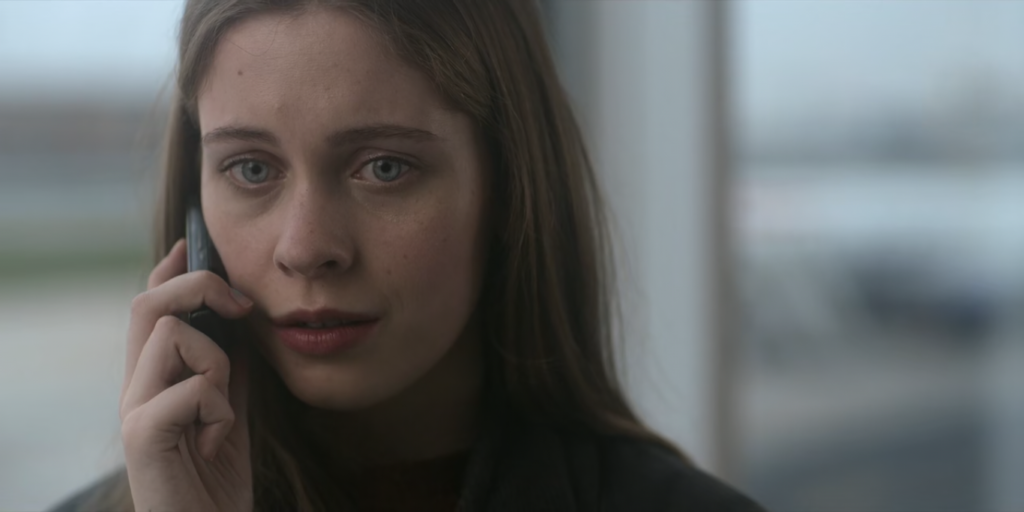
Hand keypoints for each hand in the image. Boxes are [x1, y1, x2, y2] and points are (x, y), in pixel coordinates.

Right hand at [120, 239, 254, 511]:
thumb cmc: (214, 481)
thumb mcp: (230, 413)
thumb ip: (228, 372)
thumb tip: (241, 322)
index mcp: (153, 381)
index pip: (151, 308)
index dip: (172, 270)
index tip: (195, 244)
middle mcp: (134, 389)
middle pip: (149, 303)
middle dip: (198, 286)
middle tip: (240, 305)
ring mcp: (133, 410)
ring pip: (174, 333)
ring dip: (217, 364)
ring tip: (219, 414)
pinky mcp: (141, 434)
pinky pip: (192, 386)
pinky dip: (220, 411)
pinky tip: (213, 443)